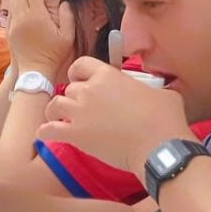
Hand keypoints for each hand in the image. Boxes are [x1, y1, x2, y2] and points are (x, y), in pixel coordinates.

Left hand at [7, 0, 74, 78]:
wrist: (34, 72)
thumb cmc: (53, 55)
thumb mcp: (67, 36)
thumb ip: (67, 17)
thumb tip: (64, 2)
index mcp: (37, 16)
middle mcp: (23, 17)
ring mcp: (14, 24)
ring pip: (12, 0)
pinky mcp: (9, 30)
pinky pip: (9, 10)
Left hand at [38, 57, 191, 172]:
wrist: (158, 147)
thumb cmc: (164, 119)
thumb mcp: (163, 93)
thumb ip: (150, 88)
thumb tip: (156, 92)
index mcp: (108, 76)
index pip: (81, 64)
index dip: (78, 73)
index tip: (80, 80)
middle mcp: (89, 90)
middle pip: (69, 88)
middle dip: (73, 98)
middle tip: (81, 109)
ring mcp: (79, 112)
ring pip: (54, 105)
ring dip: (56, 112)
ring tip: (61, 119)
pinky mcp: (75, 134)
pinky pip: (47, 130)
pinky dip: (45, 132)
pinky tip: (47, 135)